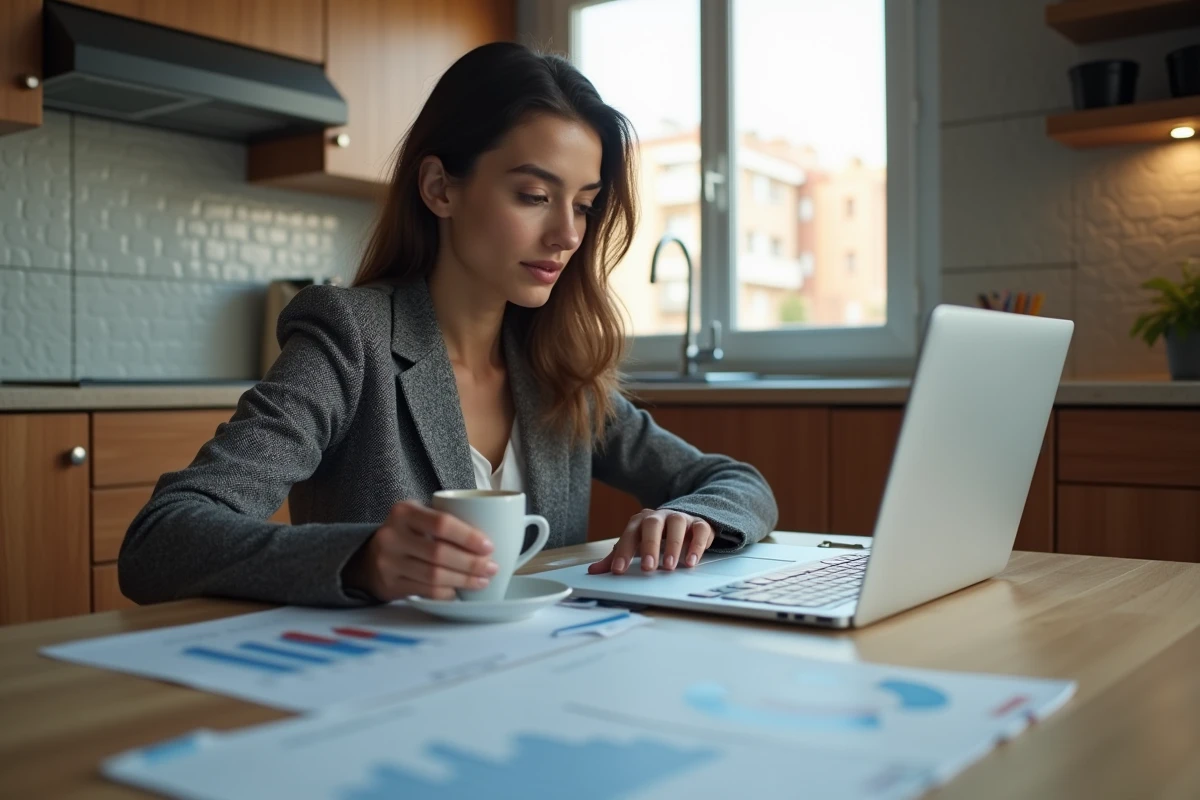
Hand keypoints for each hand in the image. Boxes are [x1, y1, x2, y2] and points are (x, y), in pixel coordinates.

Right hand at [342, 501, 499, 599]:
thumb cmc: (409, 533)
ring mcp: (389, 562)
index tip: (489, 546)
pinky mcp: (390, 585)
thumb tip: (499, 528)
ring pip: (434, 576)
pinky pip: (425, 592)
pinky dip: (447, 593)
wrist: (369, 557)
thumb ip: (447, 518)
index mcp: (404, 511)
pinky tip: (460, 592)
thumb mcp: (420, 516)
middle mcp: (393, 536)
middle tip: (491, 567)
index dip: (467, 536)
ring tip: (482, 580)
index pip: (441, 523)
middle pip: (439, 553)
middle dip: (470, 563)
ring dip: (463, 580)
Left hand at [587, 508, 715, 574]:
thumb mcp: (636, 545)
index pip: (629, 533)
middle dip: (649, 545)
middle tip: (648, 568)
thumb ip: (617, 557)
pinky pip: (699, 529)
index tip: (619, 571)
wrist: (684, 520)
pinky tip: (690, 561)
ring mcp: (680, 518)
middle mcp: (660, 517)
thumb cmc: (655, 537)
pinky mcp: (699, 523)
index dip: (623, 551)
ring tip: (670, 567)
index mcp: (640, 521)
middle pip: (652, 524)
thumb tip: (593, 571)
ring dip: (673, 545)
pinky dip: (696, 545)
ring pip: (676, 524)